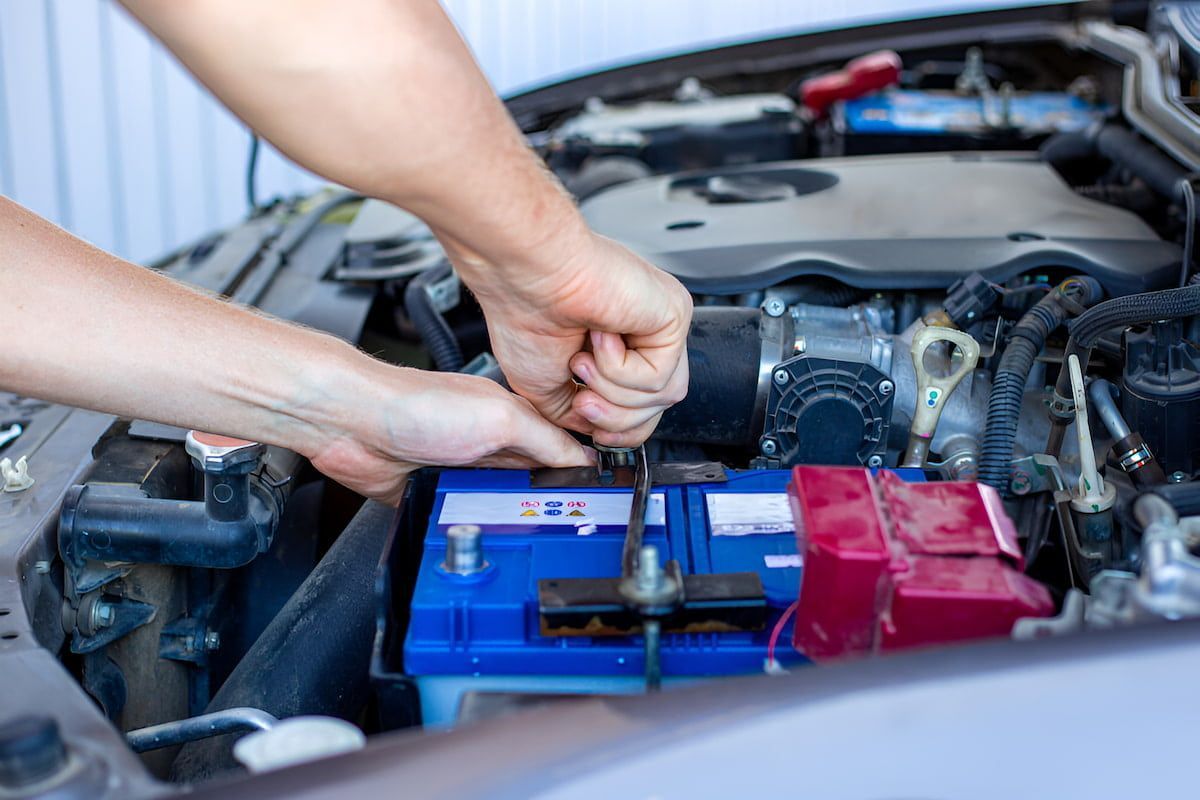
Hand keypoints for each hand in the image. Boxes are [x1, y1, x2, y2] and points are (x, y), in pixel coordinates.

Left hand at [301, 360, 591, 504]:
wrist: (350, 424)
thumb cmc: (416, 405)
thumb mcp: (500, 417)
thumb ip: (546, 439)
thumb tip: (586, 460)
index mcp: (510, 418)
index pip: (559, 448)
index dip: (581, 471)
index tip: (601, 498)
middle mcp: (487, 443)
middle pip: (532, 482)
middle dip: (548, 502)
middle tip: (567, 524)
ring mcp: (459, 470)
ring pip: (499, 504)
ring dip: (508, 517)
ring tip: (524, 532)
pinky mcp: (431, 494)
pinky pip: (461, 517)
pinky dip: (471, 526)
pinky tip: (481, 533)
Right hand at [454, 231, 692, 446]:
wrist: (525, 276)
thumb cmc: (524, 315)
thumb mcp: (547, 388)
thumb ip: (579, 413)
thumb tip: (598, 436)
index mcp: (619, 344)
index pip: (643, 407)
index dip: (619, 430)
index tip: (590, 427)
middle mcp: (644, 333)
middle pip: (655, 408)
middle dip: (616, 419)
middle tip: (581, 400)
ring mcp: (661, 323)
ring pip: (661, 397)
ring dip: (613, 393)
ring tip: (581, 362)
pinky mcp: (674, 315)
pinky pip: (659, 377)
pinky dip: (620, 370)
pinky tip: (599, 337)